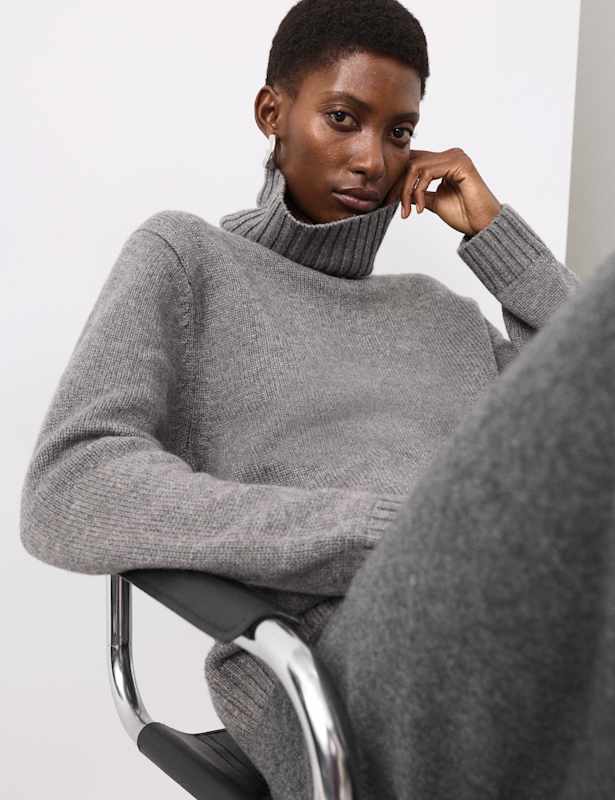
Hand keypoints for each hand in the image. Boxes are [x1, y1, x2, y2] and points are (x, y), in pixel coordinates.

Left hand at [384, 147, 502, 235]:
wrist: (482, 225)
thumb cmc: (463, 215)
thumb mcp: (434, 202)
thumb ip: (419, 193)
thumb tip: (399, 192)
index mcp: (445, 161)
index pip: (414, 161)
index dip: (397, 180)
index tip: (387, 201)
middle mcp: (451, 155)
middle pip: (412, 161)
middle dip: (398, 185)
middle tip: (391, 206)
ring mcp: (456, 157)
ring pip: (416, 166)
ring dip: (407, 191)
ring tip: (408, 210)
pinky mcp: (459, 164)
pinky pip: (427, 173)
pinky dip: (418, 191)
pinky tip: (419, 209)